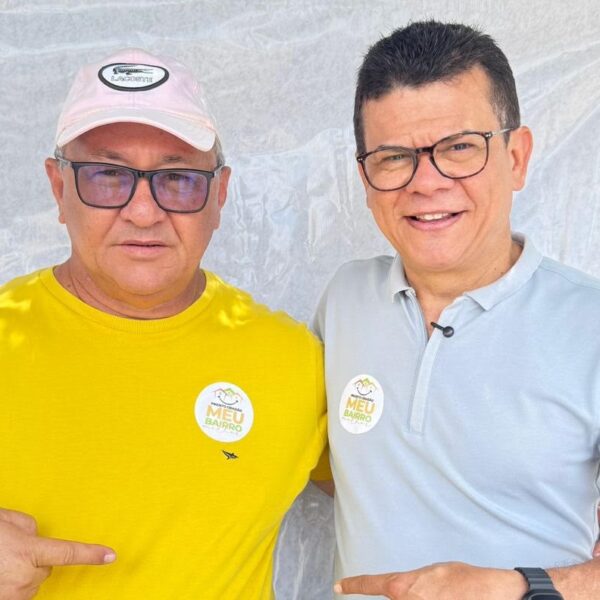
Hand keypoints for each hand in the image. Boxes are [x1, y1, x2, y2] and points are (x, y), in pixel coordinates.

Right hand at [0, 508, 115, 599]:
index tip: (111, 556)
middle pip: (45, 569)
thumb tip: (37, 535)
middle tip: (9, 550)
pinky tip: (0, 575)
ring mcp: (13, 595)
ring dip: (20, 574)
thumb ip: (29, 526)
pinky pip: (17, 595)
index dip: (91, 554)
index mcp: (28, 551)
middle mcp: (24, 577)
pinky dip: (10, 587)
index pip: (68, 553)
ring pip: (30, 584)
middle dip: (34, 559)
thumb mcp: (7, 520)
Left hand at [334, 562, 526, 598]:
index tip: (338, 586)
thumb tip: (404, 592)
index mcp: (404, 587)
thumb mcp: (433, 575)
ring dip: (419, 598)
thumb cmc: (464, 581)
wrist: (492, 594)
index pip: (372, 584)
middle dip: (402, 598)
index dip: (353, 585)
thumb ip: (413, 585)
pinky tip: (444, 596)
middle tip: (426, 592)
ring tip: (442, 593)